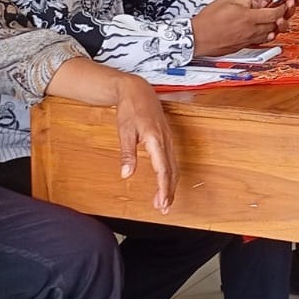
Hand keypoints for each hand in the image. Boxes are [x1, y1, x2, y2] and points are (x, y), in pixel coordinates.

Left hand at [45, 58, 178, 214]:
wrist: (137, 90)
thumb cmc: (130, 109)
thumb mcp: (124, 131)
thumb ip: (127, 153)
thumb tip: (126, 174)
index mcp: (156, 139)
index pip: (163, 169)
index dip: (163, 188)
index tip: (162, 202)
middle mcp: (165, 140)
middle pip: (171, 171)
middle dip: (169, 191)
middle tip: (163, 208)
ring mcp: (168, 138)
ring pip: (173, 166)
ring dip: (170, 184)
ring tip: (164, 200)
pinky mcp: (166, 138)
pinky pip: (172, 159)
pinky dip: (170, 173)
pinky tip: (165, 181)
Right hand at [192, 0, 288, 55]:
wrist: (197, 38)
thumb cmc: (209, 20)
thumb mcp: (229, 0)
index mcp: (249, 18)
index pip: (275, 13)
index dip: (283, 7)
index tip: (284, 2)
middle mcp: (251, 31)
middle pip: (276, 25)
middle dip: (282, 16)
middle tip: (282, 9)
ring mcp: (248, 40)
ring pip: (270, 34)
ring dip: (274, 26)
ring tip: (273, 19)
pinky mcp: (244, 46)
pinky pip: (260, 40)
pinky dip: (266, 35)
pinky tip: (264, 30)